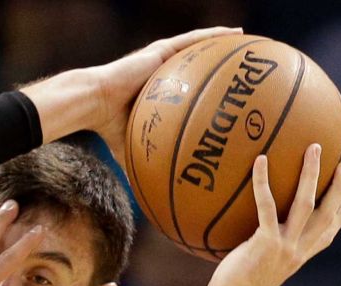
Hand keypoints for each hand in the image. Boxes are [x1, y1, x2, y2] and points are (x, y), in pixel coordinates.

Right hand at [89, 27, 241, 164]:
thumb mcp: (131, 150)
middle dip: (221, 67)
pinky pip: (192, 40)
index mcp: (158, 93)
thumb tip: (149, 198)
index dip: (209, 92)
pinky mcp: (160, 50)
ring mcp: (163, 60)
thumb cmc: (108, 128)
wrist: (94, 103)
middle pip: (198, 67)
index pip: (188, 91)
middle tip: (246, 71)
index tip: (230, 98)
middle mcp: (164, 74)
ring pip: (199, 48)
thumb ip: (144, 167)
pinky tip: (234, 33)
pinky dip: (213, 34)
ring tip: (246, 42)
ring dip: (223, 43)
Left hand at [206, 144, 340, 285]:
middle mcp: (298, 250)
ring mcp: (285, 245)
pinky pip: (266, 205)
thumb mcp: (260, 271)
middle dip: (339, 186)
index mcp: (299, 257)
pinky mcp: (266, 241)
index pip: (327, 234)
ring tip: (314, 148)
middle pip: (327, 212)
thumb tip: (253, 242)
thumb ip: (266, 254)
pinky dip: (263, 182)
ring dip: (312, 173)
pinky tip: (261, 161)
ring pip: (306, 202)